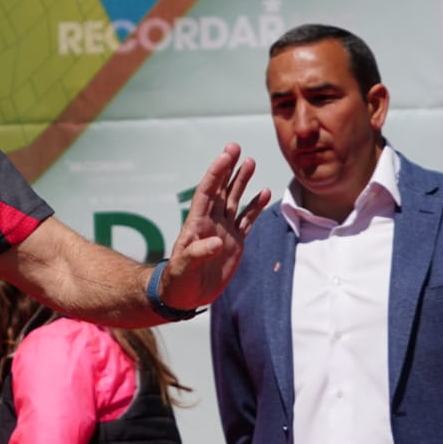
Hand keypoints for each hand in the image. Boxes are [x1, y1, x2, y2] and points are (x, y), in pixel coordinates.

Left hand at [162, 142, 269, 308]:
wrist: (184, 296)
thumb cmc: (178, 281)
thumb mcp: (184, 268)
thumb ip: (197, 254)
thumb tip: (215, 241)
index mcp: (196, 224)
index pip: (207, 192)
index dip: (215, 174)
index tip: (226, 155)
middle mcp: (210, 222)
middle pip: (221, 190)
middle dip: (228, 169)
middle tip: (236, 147)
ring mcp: (224, 231)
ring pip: (234, 200)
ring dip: (241, 182)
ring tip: (250, 161)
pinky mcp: (235, 242)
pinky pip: (247, 220)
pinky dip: (255, 207)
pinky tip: (264, 192)